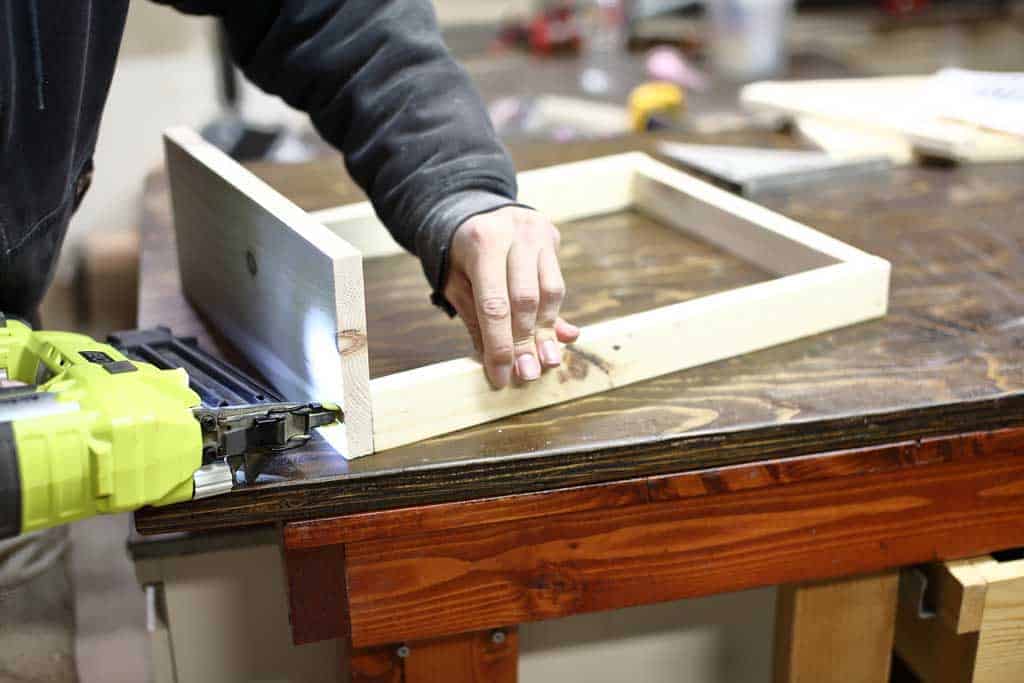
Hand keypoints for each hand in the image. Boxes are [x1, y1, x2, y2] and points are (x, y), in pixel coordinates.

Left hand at [444, 206, 579, 387]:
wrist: (475, 211)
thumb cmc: (459, 255)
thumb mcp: (456, 284)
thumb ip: (476, 320)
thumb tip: (496, 361)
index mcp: (482, 242)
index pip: (494, 304)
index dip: (500, 345)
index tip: (501, 376)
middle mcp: (514, 233)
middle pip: (524, 300)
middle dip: (525, 342)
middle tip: (527, 374)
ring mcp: (537, 233)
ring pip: (548, 292)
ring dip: (546, 332)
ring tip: (546, 361)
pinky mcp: (552, 237)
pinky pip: (556, 284)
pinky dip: (554, 314)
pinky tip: (554, 338)